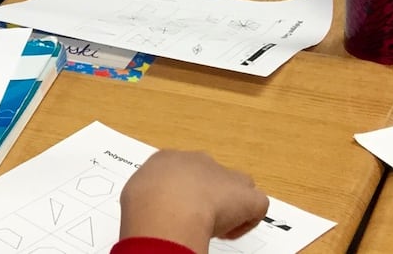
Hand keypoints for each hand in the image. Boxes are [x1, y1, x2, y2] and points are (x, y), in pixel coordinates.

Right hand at [119, 150, 268, 252]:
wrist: (166, 207)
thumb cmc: (144, 202)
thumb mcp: (135, 192)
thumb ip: (147, 193)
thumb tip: (149, 205)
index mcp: (169, 158)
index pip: (182, 170)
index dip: (183, 192)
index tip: (177, 209)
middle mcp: (198, 161)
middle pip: (212, 175)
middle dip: (208, 195)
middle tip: (195, 217)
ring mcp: (224, 175)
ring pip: (239, 186)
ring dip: (231, 203)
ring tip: (215, 225)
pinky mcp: (246, 196)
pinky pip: (257, 205)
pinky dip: (247, 221)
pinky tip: (227, 233)